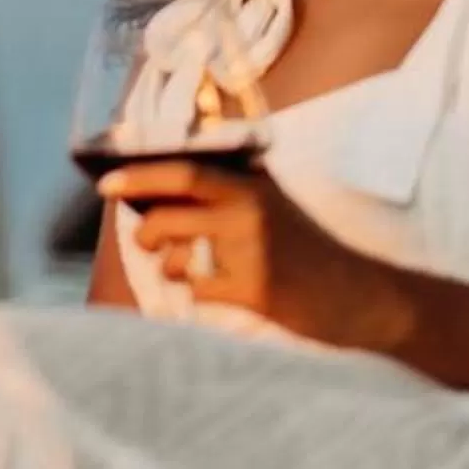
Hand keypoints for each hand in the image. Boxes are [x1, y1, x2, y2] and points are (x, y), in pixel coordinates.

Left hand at [101, 160, 397, 348]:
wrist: (362, 297)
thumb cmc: (309, 253)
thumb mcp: (276, 207)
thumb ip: (229, 195)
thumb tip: (159, 195)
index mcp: (253, 187)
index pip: (184, 171)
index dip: (140, 176)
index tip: (105, 184)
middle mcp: (250, 212)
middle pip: (168, 216)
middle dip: (146, 232)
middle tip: (147, 242)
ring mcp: (252, 251)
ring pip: (177, 256)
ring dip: (169, 265)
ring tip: (184, 268)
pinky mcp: (256, 289)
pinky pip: (198, 289)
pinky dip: (196, 292)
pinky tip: (215, 292)